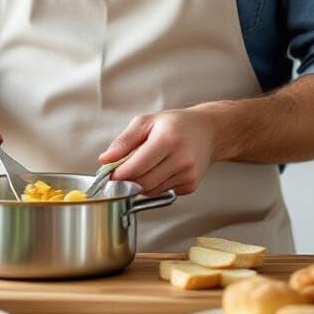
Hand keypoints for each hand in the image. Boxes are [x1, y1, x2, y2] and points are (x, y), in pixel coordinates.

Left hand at [97, 107, 217, 196]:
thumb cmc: (176, 124)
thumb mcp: (146, 121)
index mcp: (168, 139)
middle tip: (123, 169)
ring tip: (147, 164)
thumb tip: (105, 159)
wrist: (207, 131)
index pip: (136, 167)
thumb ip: (124, 141)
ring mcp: (188, 174)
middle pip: (142, 182)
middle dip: (128, 179)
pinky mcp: (191, 185)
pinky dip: (156, 184)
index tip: (110, 173)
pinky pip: (162, 192)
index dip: (118, 174)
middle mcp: (181, 159)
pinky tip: (162, 169)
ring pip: (151, 191)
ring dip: (141, 182)